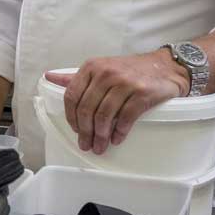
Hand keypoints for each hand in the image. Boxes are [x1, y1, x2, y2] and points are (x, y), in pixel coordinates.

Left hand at [45, 50, 189, 154]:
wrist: (165, 67)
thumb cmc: (129, 70)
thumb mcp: (100, 68)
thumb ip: (75, 77)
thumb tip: (49, 77)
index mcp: (91, 67)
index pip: (72, 95)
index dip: (71, 117)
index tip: (75, 130)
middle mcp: (106, 73)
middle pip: (87, 109)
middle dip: (85, 132)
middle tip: (87, 145)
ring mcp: (125, 82)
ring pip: (104, 116)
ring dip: (101, 136)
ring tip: (100, 146)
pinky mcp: (142, 93)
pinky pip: (126, 118)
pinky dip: (119, 132)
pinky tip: (116, 139)